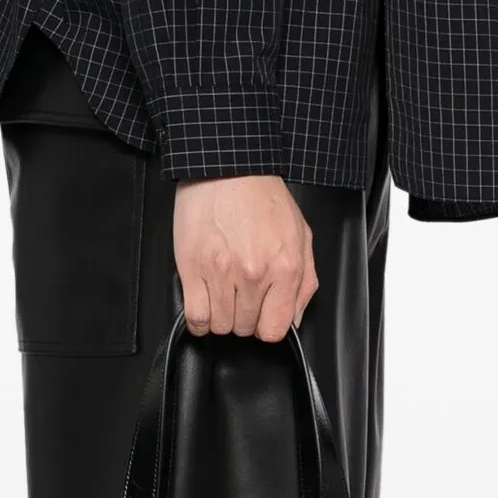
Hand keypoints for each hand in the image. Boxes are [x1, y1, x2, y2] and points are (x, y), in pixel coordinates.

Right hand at [173, 176, 318, 342]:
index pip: (276, 329)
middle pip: (246, 328)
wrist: (227, 167)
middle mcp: (255, 274)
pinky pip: (195, 316)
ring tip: (223, 296)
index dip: (267, 325)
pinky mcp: (193, 268)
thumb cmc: (262, 197)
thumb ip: (304, 281)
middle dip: (244, 318)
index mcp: (285, 267)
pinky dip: (199, 320)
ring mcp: (222, 272)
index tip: (261, 315)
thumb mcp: (300, 234)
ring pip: (220, 326)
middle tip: (241, 296)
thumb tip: (295, 317)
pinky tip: (204, 306)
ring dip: (221, 318)